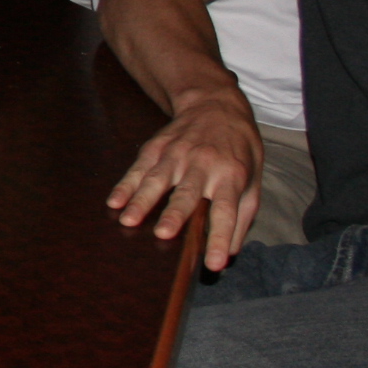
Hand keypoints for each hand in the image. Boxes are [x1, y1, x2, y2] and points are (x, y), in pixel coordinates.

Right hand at [106, 93, 261, 271]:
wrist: (215, 104)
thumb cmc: (239, 148)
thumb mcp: (253, 179)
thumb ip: (242, 216)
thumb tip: (231, 252)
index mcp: (232, 175)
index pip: (227, 211)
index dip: (220, 237)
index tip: (214, 263)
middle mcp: (204, 164)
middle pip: (188, 193)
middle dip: (175, 214)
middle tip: (162, 234)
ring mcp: (177, 154)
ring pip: (157, 180)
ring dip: (142, 201)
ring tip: (128, 220)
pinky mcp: (157, 147)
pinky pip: (139, 168)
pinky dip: (125, 185)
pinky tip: (114, 201)